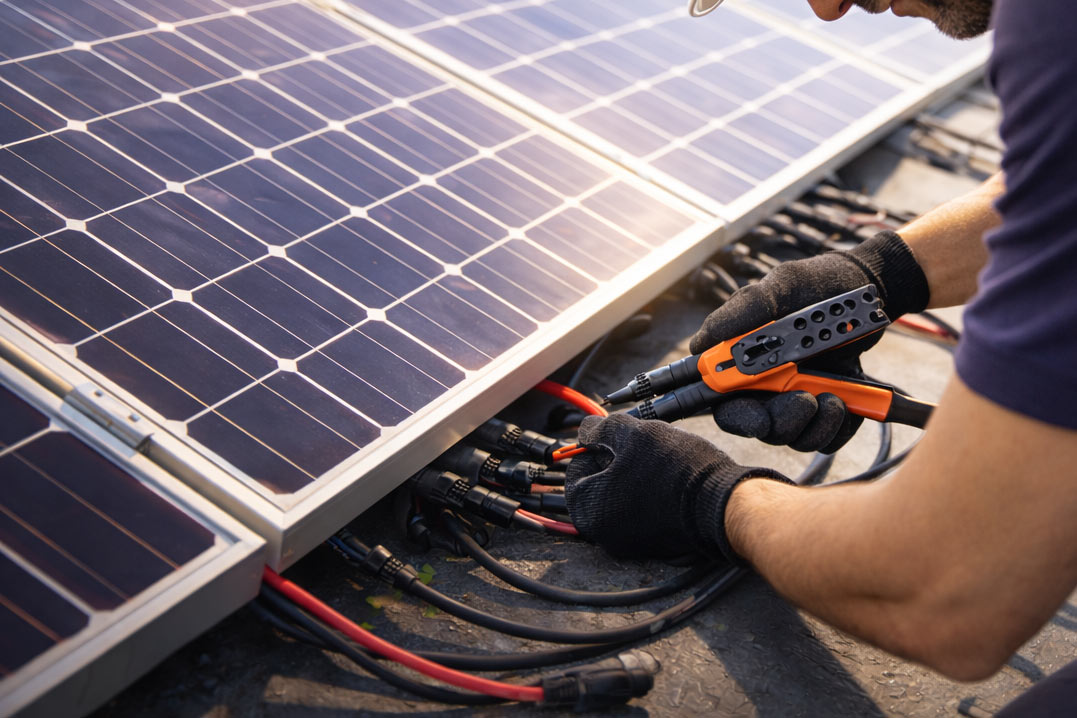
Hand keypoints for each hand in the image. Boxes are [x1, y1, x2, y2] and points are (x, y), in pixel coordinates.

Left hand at [564, 414, 788, 560]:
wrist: (724, 503)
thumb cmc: (675, 469)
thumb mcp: (631, 434)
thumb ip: (600, 429)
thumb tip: (585, 430)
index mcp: (588, 510)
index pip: (575, 470)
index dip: (595, 447)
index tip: (616, 437)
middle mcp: (604, 535)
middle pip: (599, 486)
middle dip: (616, 462)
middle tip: (640, 447)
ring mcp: (630, 544)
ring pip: (622, 498)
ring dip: (635, 476)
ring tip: (659, 461)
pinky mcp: (655, 545)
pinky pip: (642, 513)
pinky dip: (651, 495)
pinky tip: (670, 480)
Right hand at [690, 230, 928, 452]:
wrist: (869, 291)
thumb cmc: (820, 284)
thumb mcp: (783, 285)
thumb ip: (745, 311)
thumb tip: (703, 341)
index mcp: (746, 360)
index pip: (725, 403)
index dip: (738, 417)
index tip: (759, 418)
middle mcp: (767, 385)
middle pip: (762, 426)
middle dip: (785, 421)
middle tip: (807, 401)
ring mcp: (797, 399)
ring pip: (795, 437)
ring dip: (816, 424)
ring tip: (835, 397)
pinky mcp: (827, 409)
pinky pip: (828, 438)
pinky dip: (839, 427)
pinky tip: (847, 402)